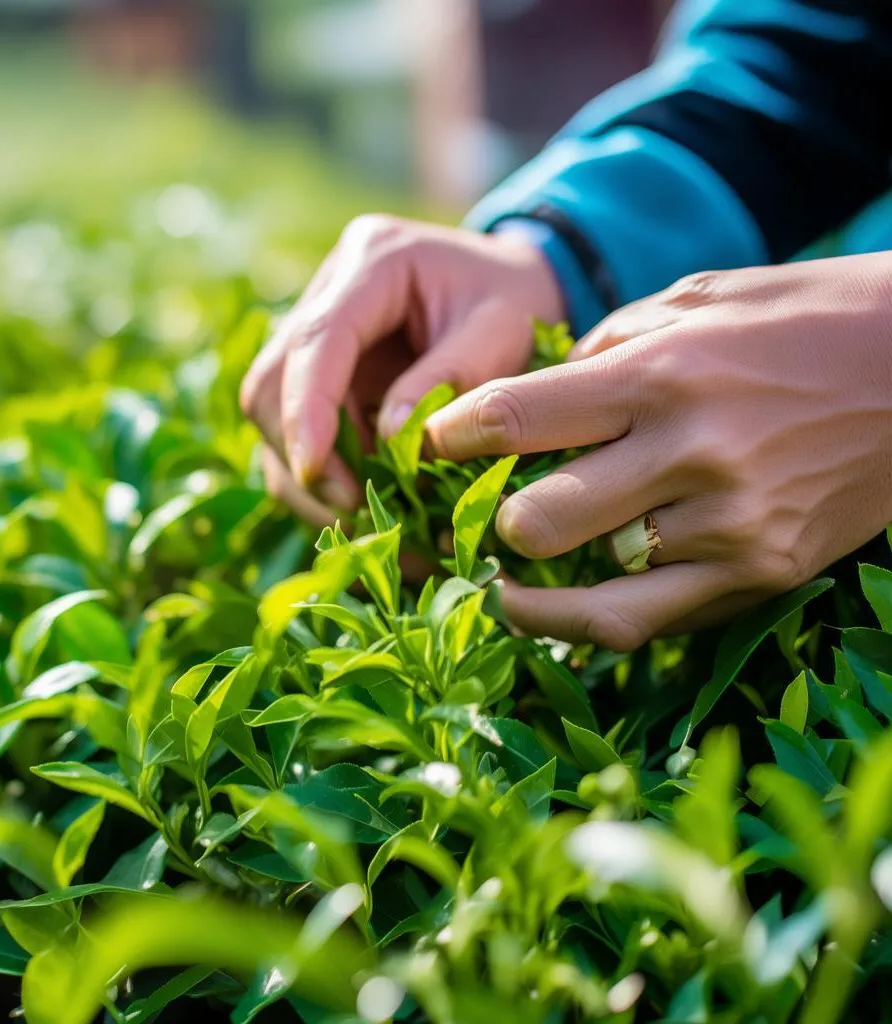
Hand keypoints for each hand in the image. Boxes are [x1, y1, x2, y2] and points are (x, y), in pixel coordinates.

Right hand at [240, 215, 560, 527]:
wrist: (517, 283)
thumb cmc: (517, 302)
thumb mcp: (503, 332)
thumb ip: (449, 380)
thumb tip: (386, 441)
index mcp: (374, 261)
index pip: (317, 340)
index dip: (307, 410)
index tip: (314, 472)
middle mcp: (329, 291)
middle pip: (272, 381)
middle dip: (303, 452)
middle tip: (354, 507)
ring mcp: (316, 332)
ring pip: (272, 413)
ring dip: (309, 473)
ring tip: (365, 513)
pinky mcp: (320, 372)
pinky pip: (296, 430)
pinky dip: (323, 472)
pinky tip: (364, 498)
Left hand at [426, 253, 891, 649]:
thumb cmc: (804, 317)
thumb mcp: (699, 300)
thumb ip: (607, 348)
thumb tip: (541, 400)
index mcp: (663, 373)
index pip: (517, 418)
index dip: (450, 438)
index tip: (429, 446)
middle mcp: (691, 454)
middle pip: (536, 523)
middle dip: (492, 523)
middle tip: (481, 515)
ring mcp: (730, 527)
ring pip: (587, 594)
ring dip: (530, 588)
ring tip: (503, 580)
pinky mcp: (762, 574)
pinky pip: (647, 622)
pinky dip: (589, 621)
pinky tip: (560, 606)